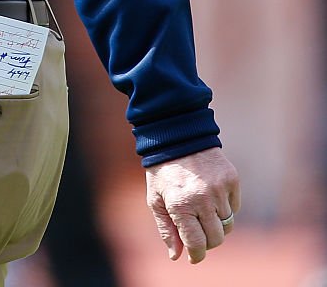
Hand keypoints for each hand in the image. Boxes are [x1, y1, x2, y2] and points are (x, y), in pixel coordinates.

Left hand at [146, 147, 239, 263]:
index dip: (196, 255)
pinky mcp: (232, 179)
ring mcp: (219, 189)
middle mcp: (203, 198)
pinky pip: (234, 207)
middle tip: (197, 233)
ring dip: (216, 224)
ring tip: (202, 211)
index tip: (193, 256)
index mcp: (181, 204)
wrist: (178, 135)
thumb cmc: (162, 170)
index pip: (197, 244)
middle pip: (216, 239)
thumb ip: (166, 229)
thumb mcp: (156, 199)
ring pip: (227, 224)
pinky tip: (211, 196)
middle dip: (207, 242)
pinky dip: (225, 208)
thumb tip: (177, 256)